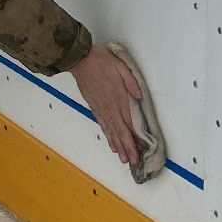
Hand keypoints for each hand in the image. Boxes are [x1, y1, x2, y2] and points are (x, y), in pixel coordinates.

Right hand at [70, 45, 143, 165]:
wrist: (80, 60)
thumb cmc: (101, 61)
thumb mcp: (121, 66)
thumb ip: (132, 82)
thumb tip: (140, 96)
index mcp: (119, 96)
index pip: (129, 121)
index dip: (135, 136)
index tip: (141, 148)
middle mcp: (110, 106)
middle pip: (121, 130)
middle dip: (128, 147)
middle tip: (134, 161)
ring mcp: (101, 109)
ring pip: (111, 131)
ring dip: (118, 146)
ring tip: (124, 159)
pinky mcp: (95, 108)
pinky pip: (103, 126)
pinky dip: (108, 137)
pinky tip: (112, 145)